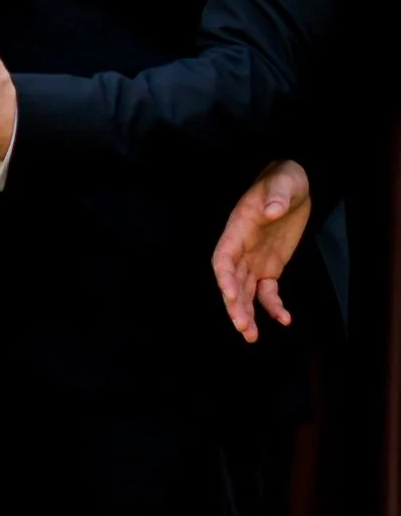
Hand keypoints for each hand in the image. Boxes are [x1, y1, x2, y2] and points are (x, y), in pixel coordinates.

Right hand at [213, 159, 311, 344]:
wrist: (293, 185)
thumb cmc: (283, 179)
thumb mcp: (283, 183)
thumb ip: (276, 196)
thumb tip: (273, 210)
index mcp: (238, 230)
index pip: (223, 258)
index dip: (224, 277)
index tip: (231, 294)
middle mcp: (241, 249)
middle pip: (231, 282)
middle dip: (235, 305)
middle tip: (244, 327)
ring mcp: (253, 261)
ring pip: (245, 293)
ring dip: (247, 314)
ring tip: (252, 336)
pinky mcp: (269, 268)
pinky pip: (268, 292)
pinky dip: (273, 307)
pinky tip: (284, 320)